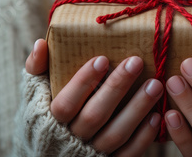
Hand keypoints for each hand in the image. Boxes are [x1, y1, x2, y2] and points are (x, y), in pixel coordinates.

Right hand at [26, 39, 162, 155]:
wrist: (50, 153)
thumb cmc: (45, 115)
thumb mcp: (34, 93)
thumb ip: (36, 69)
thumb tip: (40, 44)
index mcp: (50, 121)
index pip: (66, 103)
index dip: (83, 82)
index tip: (103, 58)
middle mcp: (71, 140)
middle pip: (94, 116)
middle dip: (116, 88)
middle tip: (136, 62)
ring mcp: (91, 154)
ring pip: (115, 135)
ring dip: (136, 109)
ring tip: (155, 84)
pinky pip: (127, 154)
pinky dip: (143, 137)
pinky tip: (157, 115)